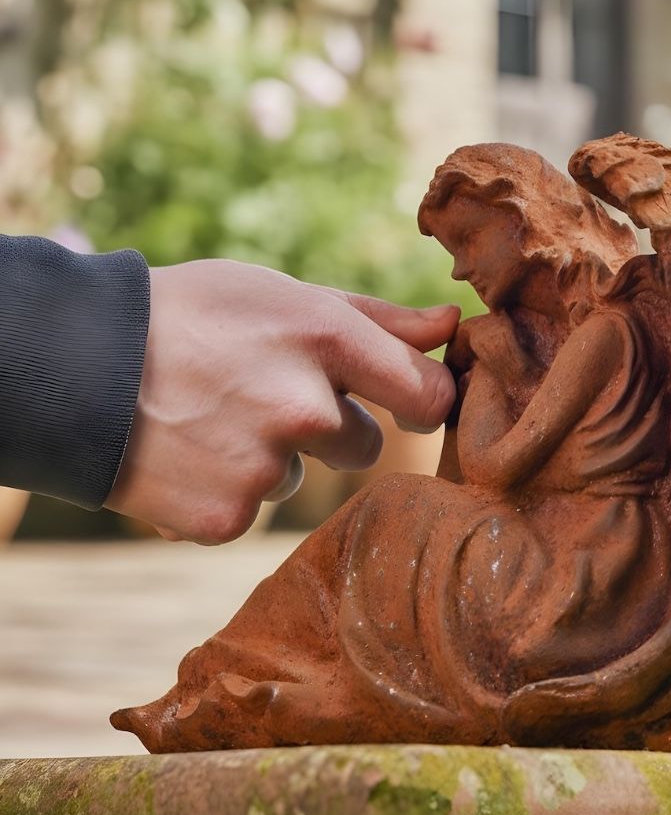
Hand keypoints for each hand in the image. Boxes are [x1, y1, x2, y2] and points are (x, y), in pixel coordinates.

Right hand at [106, 259, 458, 543]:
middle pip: (364, 445)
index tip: (408, 401)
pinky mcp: (226, 518)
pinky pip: (253, 510)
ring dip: (269, 456)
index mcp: (324, 339)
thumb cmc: (193, 316)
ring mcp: (264, 468)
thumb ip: (376, 319)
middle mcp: (304, 408)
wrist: (75, 365)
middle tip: (261, 395)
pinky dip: (227, 490)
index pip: (427, 394)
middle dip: (328, 427)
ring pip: (300, 477)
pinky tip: (189, 454)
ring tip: (211, 418)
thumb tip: (451, 326)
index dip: (422, 399)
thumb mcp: (281, 295)